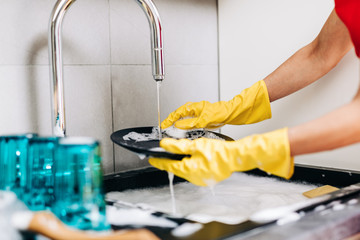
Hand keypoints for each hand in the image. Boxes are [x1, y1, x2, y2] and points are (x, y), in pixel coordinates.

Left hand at [149, 128, 293, 185]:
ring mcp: (201, 179)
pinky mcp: (207, 178)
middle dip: (170, 162)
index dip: (159, 161)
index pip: (169, 165)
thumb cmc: (218, 152)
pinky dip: (190, 166)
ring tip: (176, 156)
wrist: (236, 157)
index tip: (151, 159)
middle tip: (162, 156)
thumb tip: (164, 145)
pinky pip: (195, 172)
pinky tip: (192, 160)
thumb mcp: (195, 145)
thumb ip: (178, 145)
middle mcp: (194, 178)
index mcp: (189, 170)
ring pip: (186, 171)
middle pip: (177, 169)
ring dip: (181, 163)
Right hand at [161, 80, 271, 129]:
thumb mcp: (204, 119)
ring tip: (173, 131)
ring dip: (179, 124)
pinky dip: (186, 127)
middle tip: (166, 128)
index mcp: (194, 107)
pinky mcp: (204, 119)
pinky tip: (187, 132)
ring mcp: (199, 114)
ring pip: (185, 119)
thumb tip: (179, 125)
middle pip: (179, 115)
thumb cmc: (222, 111)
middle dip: (171, 121)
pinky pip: (191, 123)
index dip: (169, 120)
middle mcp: (196, 110)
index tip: (163, 125)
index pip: (177, 113)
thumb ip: (191, 123)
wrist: (234, 113)